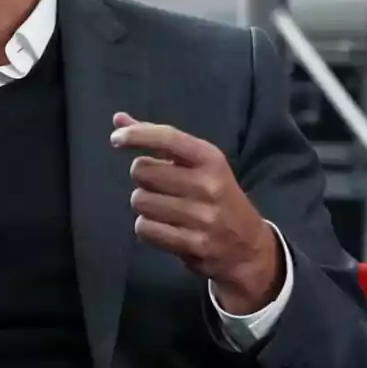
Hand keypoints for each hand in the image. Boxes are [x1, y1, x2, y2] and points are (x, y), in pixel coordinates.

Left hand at [110, 113, 282, 314]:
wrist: (250, 249)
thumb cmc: (216, 197)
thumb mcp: (198, 165)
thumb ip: (159, 141)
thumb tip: (119, 119)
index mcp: (210, 159)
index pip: (167, 137)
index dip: (136, 135)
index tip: (116, 139)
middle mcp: (208, 184)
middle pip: (142, 171)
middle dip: (143, 179)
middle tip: (160, 188)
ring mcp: (203, 216)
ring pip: (140, 201)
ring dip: (144, 206)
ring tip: (165, 210)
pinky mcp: (194, 244)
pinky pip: (145, 229)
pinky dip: (147, 229)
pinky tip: (164, 228)